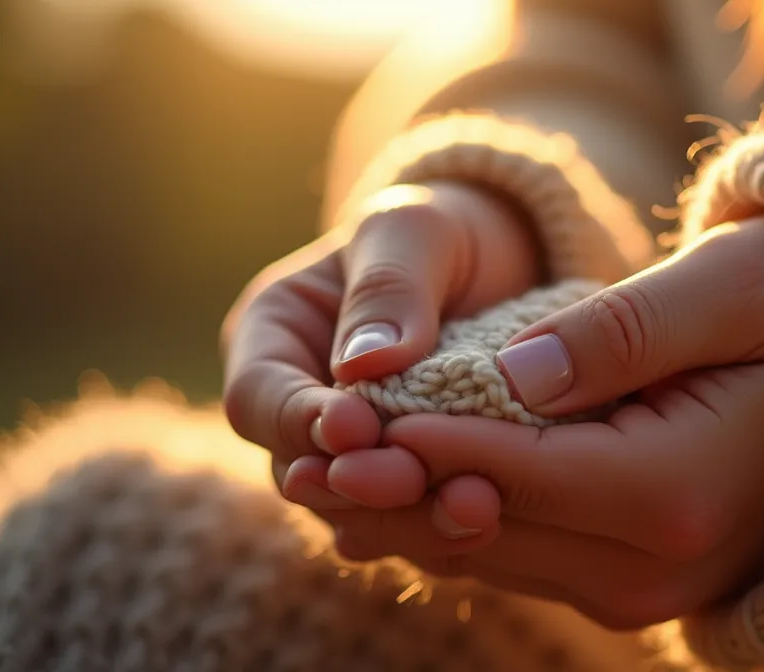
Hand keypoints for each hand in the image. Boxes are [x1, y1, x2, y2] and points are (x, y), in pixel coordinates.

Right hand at [221, 180, 540, 508]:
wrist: (505, 264)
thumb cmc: (442, 232)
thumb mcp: (414, 231)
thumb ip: (388, 289)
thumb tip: (362, 365)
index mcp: (274, 339)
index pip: (258, 400)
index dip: (298, 423)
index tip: (355, 429)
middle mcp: (300, 410)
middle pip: (303, 476)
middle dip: (358, 487)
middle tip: (413, 482)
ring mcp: (353, 460)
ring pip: (360, 517)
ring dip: (411, 523)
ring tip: (474, 510)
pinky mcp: (409, 491)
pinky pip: (416, 528)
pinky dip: (448, 532)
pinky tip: (493, 525)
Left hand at [321, 215, 763, 627]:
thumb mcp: (728, 293)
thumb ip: (618, 335)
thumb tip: (509, 375)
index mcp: (675, 493)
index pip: (507, 469)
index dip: (412, 440)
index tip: (332, 415)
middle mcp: (658, 566)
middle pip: (484, 530)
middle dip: (386, 490)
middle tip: (295, 457)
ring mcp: (652, 588)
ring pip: (495, 556)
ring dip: (408, 514)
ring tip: (322, 476)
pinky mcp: (643, 581)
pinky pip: (527, 560)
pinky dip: (459, 525)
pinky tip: (399, 496)